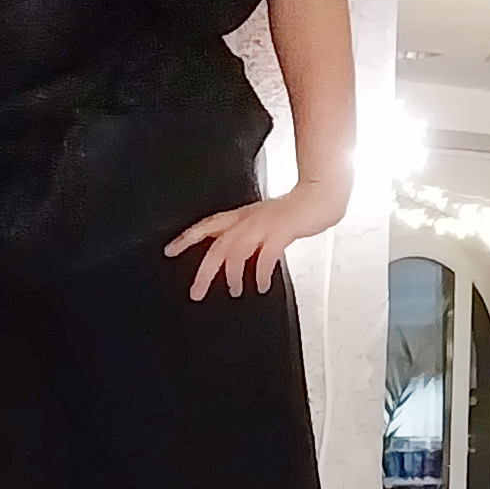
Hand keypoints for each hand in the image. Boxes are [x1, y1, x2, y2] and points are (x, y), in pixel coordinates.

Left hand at [165, 180, 341, 301]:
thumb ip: (245, 237)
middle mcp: (248, 220)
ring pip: (237, 251)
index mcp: (240, 217)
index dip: (187, 238)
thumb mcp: (261, 221)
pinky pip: (266, 255)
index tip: (169, 250)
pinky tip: (261, 285)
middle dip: (205, 271)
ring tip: (234, 290)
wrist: (319, 196)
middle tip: (196, 292)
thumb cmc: (292, 212)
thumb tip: (230, 259)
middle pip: (217, 246)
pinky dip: (261, 272)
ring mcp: (264, 224)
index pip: (206, 226)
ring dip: (233, 274)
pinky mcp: (282, 230)